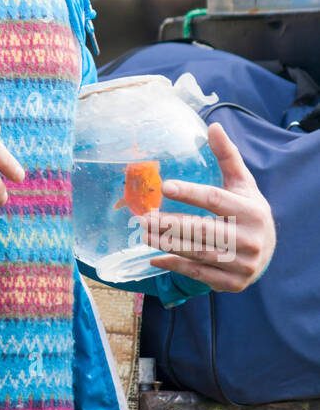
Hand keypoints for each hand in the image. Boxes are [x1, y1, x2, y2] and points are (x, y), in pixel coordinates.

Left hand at [141, 123, 275, 291]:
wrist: (266, 251)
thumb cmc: (247, 210)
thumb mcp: (241, 183)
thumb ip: (227, 156)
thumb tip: (213, 126)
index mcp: (252, 211)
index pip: (216, 200)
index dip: (190, 193)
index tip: (166, 187)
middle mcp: (250, 239)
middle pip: (204, 230)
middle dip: (170, 224)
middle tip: (144, 217)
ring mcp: (243, 264)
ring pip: (199, 253)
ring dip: (167, 244)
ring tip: (144, 233)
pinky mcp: (233, 283)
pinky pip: (199, 273)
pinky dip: (175, 265)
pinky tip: (155, 257)